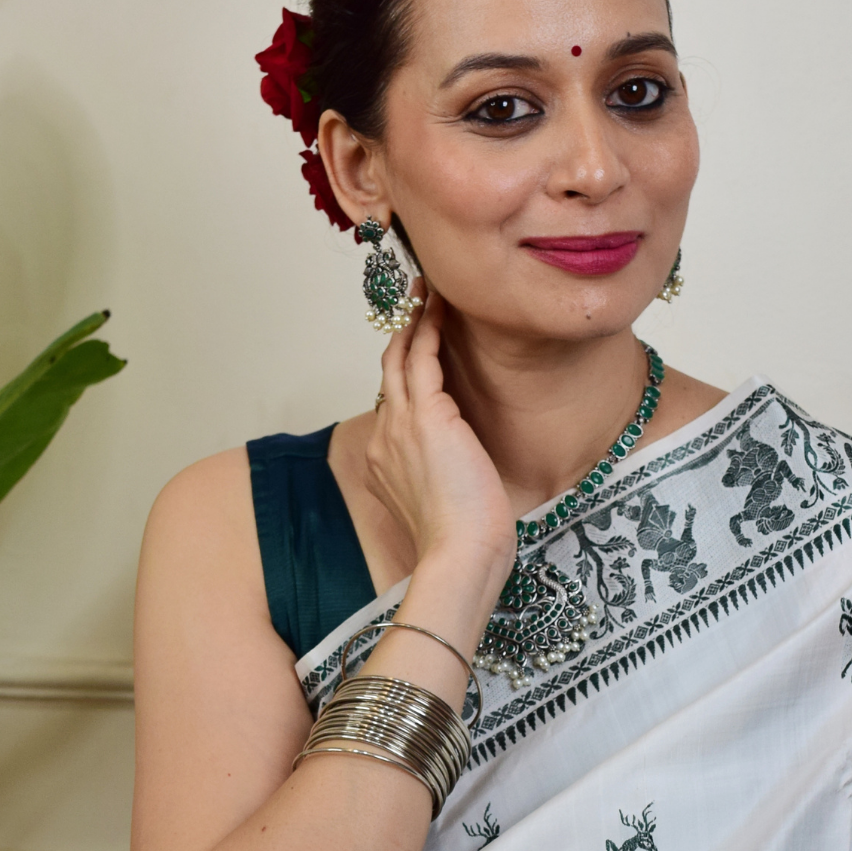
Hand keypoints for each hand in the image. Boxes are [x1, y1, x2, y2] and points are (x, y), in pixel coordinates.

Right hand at [367, 286, 516, 582]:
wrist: (459, 556)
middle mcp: (384, 439)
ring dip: (413, 322)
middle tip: (415, 304)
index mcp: (386, 465)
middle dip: (400, 336)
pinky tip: (441, 306)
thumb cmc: (464, 545)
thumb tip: (466, 470)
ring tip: (428, 294)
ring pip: (399, 358)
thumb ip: (447, 479)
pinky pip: (421, 356)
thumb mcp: (449, 506)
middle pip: (387, 374)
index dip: (403, 375)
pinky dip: (429, 327)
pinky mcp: (426, 415)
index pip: (393, 406)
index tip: (416, 352)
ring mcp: (400, 425)